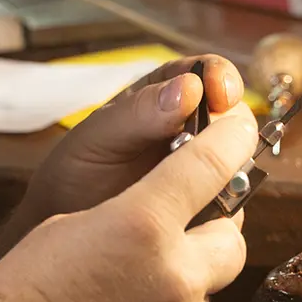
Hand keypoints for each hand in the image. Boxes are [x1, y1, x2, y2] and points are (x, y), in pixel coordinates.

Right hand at [0, 103, 257, 301]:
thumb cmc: (23, 293)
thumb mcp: (70, 224)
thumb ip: (133, 213)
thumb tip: (170, 213)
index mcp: (142, 223)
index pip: (212, 165)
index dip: (232, 140)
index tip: (240, 131)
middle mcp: (176, 274)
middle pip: (232, 237)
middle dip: (212, 233)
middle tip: (178, 239)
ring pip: (207, 293)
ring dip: (181, 290)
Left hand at [20, 55, 245, 225]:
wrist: (61, 228)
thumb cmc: (74, 173)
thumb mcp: (98, 137)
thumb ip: (139, 113)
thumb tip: (190, 90)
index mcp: (164, 95)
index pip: (208, 73)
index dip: (221, 79)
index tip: (221, 95)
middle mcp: (191, 129)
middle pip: (235, 118)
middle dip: (230, 132)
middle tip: (208, 152)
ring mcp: (202, 170)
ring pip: (240, 163)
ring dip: (228, 174)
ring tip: (192, 189)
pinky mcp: (207, 208)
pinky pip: (233, 205)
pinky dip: (222, 209)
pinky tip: (194, 216)